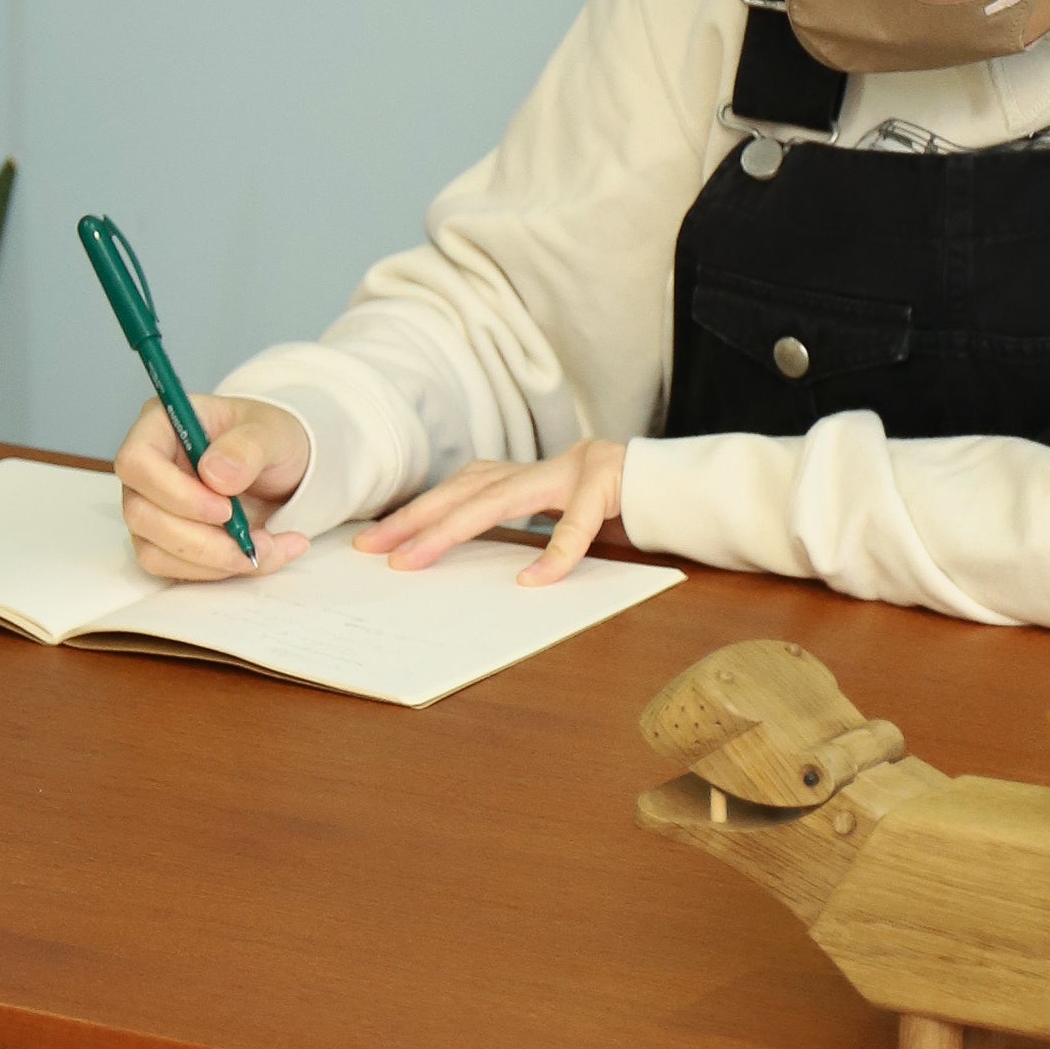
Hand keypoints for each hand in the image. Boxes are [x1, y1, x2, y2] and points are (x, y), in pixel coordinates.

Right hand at [114, 393, 312, 582]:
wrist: (283, 472)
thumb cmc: (268, 440)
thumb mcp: (273, 431)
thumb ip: (247, 447)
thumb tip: (213, 474)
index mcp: (161, 427)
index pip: (137, 462)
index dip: (174, 492)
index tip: (225, 509)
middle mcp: (147, 471)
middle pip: (141, 514)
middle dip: (199, 539)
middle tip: (250, 540)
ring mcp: (152, 509)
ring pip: (155, 551)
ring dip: (213, 561)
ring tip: (267, 548)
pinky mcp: (166, 542)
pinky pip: (175, 570)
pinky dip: (220, 571)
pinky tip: (261, 556)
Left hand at [356, 439, 627, 584]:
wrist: (675, 481)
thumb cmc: (613, 507)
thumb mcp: (558, 518)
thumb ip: (519, 531)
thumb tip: (468, 561)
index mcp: (525, 475)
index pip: (458, 489)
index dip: (415, 511)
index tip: (374, 541)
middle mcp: (541, 467)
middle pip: (465, 489)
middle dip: (416, 518)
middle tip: (376, 549)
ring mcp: (572, 472)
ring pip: (501, 499)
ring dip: (454, 528)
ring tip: (418, 556)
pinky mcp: (607, 486)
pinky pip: (579, 525)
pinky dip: (555, 553)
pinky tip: (533, 581)